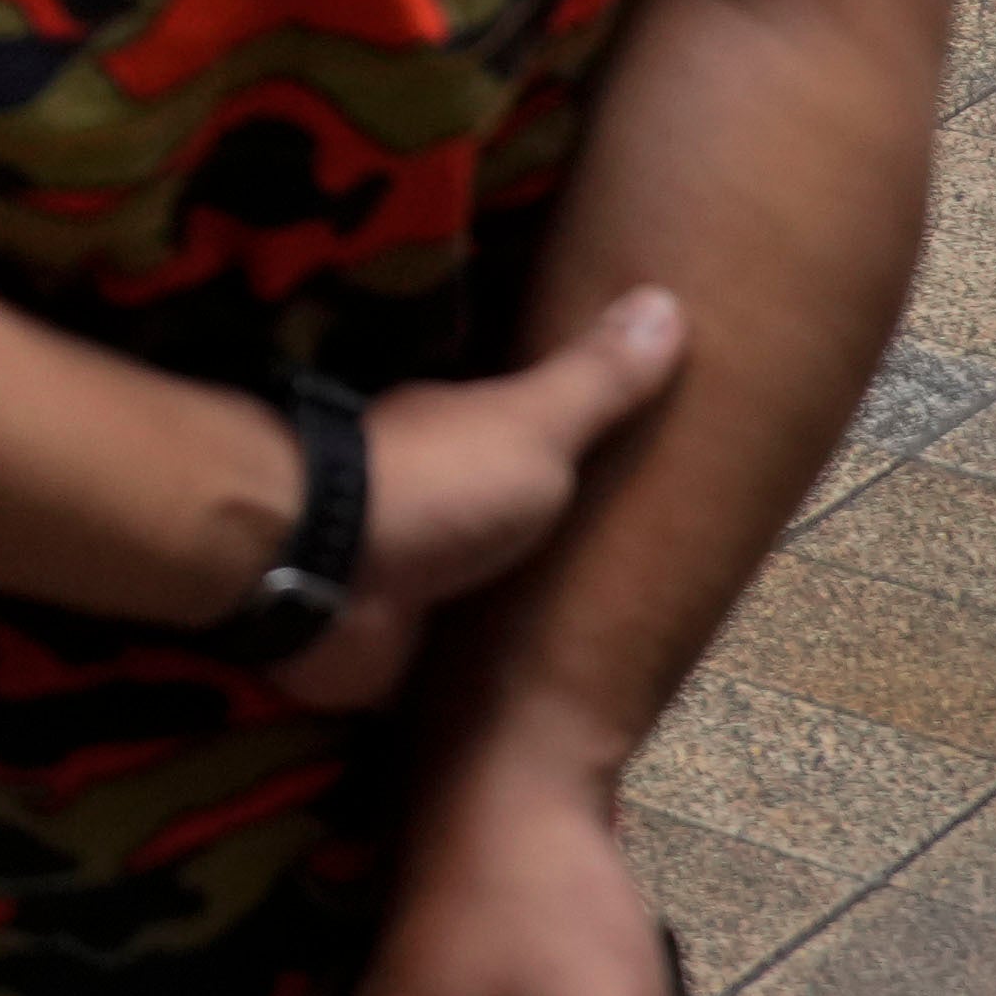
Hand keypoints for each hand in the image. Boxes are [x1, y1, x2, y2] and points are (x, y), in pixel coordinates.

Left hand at [282, 288, 693, 709]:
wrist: (331, 578)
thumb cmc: (435, 485)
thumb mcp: (533, 424)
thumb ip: (594, 377)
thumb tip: (664, 297)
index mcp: (451, 438)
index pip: (506, 428)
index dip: (550, 438)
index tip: (601, 453)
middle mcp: (420, 496)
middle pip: (491, 513)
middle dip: (535, 538)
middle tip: (620, 573)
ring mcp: (402, 571)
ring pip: (465, 586)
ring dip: (500, 607)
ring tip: (594, 646)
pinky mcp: (395, 642)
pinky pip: (442, 659)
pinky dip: (467, 674)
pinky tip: (520, 697)